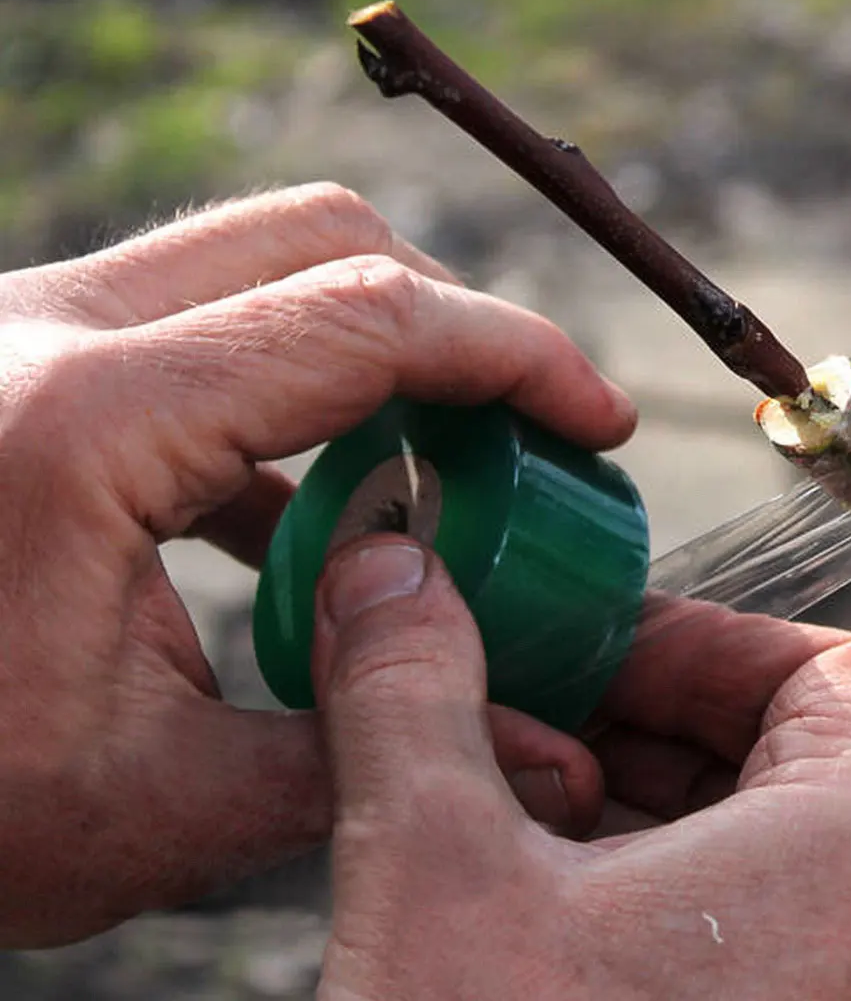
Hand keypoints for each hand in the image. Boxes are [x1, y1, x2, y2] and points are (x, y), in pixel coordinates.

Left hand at [0, 183, 633, 946]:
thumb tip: (553, 760)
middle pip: (322, 237)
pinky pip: (197, 328)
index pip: (366, 319)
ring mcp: (23, 327)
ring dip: (374, 351)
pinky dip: (290, 396)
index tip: (598, 420)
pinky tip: (307, 510)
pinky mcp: (22, 358)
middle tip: (522, 430)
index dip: (517, 356)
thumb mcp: (145, 807)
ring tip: (430, 475)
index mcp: (80, 419)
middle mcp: (44, 329)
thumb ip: (362, 757)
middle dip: (455, 321)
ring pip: (259, 262)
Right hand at [313, 537, 850, 998]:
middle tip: (534, 721)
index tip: (596, 653)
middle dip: (651, 725)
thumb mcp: (431, 878)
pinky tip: (546, 925)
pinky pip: (768, 953)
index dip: (705, 641)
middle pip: (799, 758)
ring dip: (647, 816)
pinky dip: (665, 910)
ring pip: (777, 860)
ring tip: (521, 821)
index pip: (837, 671)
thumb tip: (387, 577)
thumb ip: (410, 697)